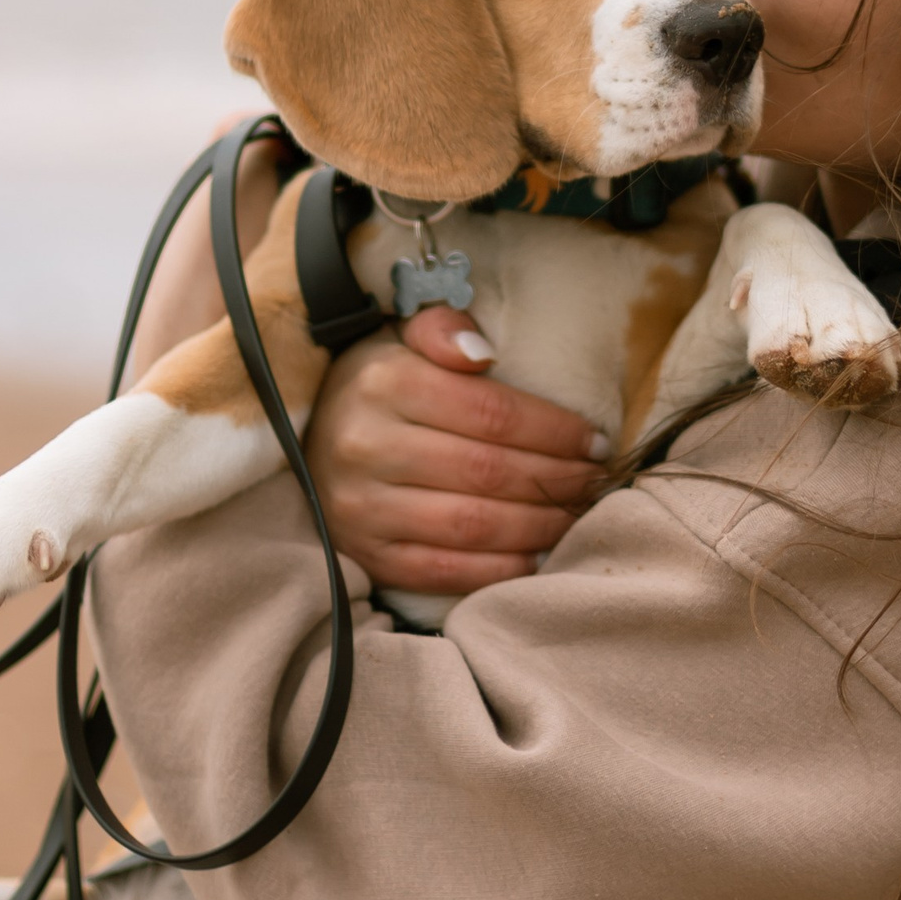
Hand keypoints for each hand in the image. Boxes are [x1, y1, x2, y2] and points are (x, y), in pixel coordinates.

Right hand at [308, 310, 608, 595]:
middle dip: (557, 480)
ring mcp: (360, 507)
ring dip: (538, 526)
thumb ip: (442, 329)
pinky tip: (535, 558)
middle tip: (595, 483)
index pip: (492, 413)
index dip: (555, 431)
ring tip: (575, 516)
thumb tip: (482, 352)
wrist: (304, 440)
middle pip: (489, 471)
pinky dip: (496, 569)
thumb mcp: (401, 339)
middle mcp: (366, 446)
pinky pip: (441, 571)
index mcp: (385, 383)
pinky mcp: (362, 553)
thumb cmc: (376, 387)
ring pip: (472, 525)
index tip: (596, 442)